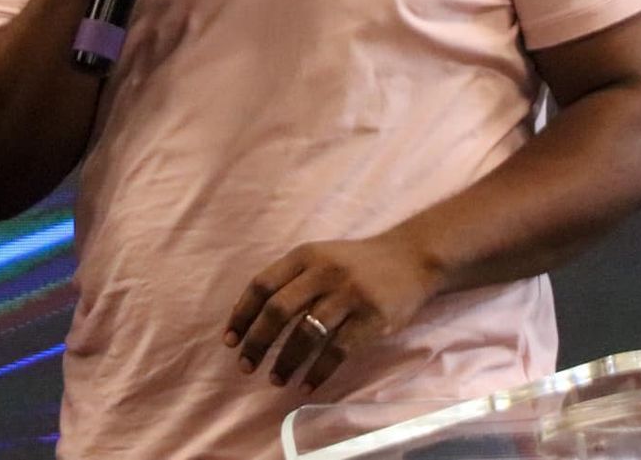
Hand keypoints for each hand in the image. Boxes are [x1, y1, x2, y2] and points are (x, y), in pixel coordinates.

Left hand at [224, 233, 441, 391]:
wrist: (411, 258)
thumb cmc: (357, 263)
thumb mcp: (321, 257)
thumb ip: (291, 279)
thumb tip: (252, 319)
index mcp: (306, 255)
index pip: (262, 285)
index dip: (242, 314)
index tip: (230, 341)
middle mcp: (324, 272)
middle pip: (278, 310)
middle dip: (257, 342)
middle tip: (246, 366)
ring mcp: (349, 294)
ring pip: (306, 334)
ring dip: (286, 362)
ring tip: (276, 380)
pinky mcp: (372, 317)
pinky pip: (338, 350)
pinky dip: (319, 371)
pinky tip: (307, 385)